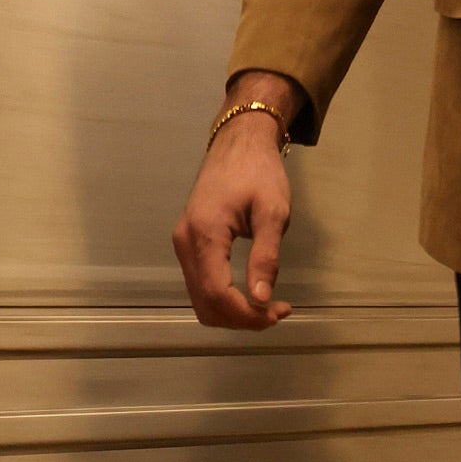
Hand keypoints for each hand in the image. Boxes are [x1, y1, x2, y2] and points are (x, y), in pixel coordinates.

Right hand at [172, 82, 298, 329]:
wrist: (238, 143)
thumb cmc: (259, 172)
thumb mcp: (273, 212)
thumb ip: (266, 256)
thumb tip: (261, 299)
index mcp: (204, 232)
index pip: (216, 292)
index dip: (245, 314)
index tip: (278, 314)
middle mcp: (185, 242)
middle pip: (204, 303)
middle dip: (241, 318)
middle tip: (278, 312)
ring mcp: (182, 243)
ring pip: (200, 299)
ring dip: (233, 311)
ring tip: (268, 305)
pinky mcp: (188, 244)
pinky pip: (200, 284)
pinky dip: (224, 298)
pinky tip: (251, 294)